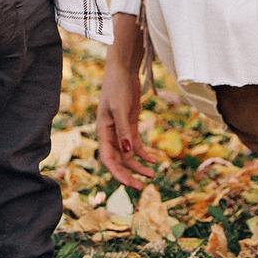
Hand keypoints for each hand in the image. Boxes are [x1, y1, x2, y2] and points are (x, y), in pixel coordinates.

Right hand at [97, 47, 157, 190]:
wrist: (123, 70)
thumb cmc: (117, 86)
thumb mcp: (121, 108)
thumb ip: (124, 130)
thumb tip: (127, 152)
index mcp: (102, 131)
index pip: (108, 159)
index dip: (118, 173)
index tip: (131, 184)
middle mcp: (110, 134)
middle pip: (118, 160)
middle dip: (129, 174)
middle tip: (142, 187)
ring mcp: (120, 130)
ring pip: (128, 155)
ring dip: (138, 165)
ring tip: (152, 175)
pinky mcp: (130, 124)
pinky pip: (136, 144)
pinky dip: (144, 153)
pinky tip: (155, 159)